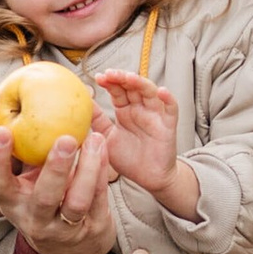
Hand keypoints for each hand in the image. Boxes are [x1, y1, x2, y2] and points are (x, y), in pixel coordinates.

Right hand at [0, 101, 119, 253]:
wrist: (69, 246)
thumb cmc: (38, 193)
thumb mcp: (20, 176)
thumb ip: (9, 144)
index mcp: (11, 201)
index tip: (3, 130)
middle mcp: (34, 218)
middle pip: (44, 197)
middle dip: (55, 168)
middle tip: (66, 139)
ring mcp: (64, 228)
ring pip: (77, 202)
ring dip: (88, 168)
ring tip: (94, 138)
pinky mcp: (91, 228)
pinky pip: (99, 199)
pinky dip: (102, 172)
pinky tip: (103, 148)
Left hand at [93, 70, 198, 215]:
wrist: (148, 179)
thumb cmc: (128, 159)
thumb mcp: (107, 138)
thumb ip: (96, 120)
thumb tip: (81, 103)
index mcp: (125, 111)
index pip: (117, 90)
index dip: (110, 82)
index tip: (98, 78)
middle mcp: (140, 109)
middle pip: (133, 87)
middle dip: (122, 78)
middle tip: (109, 74)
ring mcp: (155, 115)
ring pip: (150, 92)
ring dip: (141, 83)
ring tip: (129, 77)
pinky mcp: (168, 125)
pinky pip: (172, 109)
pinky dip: (168, 99)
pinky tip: (162, 91)